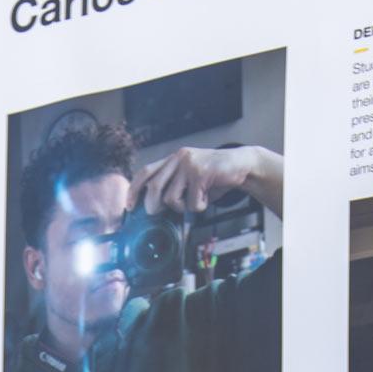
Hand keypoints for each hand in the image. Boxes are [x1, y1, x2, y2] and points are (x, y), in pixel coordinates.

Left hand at [129, 145, 283, 218]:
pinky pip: (191, 201)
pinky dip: (199, 206)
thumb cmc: (214, 176)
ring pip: (172, 198)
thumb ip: (174, 188)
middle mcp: (178, 158)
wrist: (242, 165)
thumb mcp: (190, 179)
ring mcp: (189, 164)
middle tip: (160, 213)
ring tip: (195, 201)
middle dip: (154, 206)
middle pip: (154, 187)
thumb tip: (153, 209)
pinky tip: (207, 198)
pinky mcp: (201, 173)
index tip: (129, 206)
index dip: (134, 189)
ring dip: (183, 207)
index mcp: (172, 159)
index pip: (145, 172)